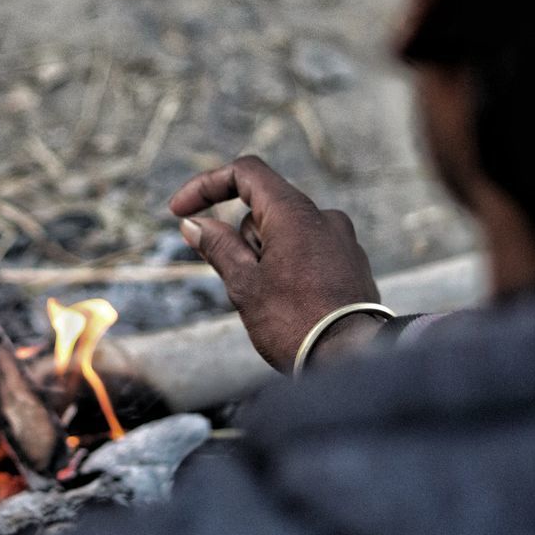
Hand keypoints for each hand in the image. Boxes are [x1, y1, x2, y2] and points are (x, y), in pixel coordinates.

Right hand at [169, 155, 382, 373]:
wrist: (354, 361)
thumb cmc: (296, 323)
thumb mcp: (245, 284)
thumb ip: (217, 246)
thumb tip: (193, 224)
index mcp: (294, 213)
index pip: (245, 173)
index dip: (206, 185)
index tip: (180, 211)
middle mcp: (324, 217)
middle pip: (263, 210)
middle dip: (241, 241)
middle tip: (242, 286)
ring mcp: (342, 240)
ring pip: (285, 234)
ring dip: (266, 258)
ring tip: (273, 305)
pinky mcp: (352, 264)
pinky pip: (309, 253)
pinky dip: (290, 269)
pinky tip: (293, 307)